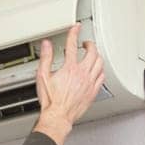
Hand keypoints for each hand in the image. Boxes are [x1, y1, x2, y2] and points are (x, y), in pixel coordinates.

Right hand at [32, 23, 105, 144]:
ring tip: (92, 54)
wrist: (58, 117)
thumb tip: (46, 45)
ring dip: (97, 56)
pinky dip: (100, 70)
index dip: (74, 33)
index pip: (72, 45)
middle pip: (92, 52)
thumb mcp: (42, 77)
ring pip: (100, 63)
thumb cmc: (50, 101)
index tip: (76, 28)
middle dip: (90, 44)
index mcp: (69, 69)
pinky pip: (102, 77)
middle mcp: (82, 74)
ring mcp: (89, 83)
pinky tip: (97, 70)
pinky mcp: (93, 92)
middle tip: (86, 43)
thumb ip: (46, 58)